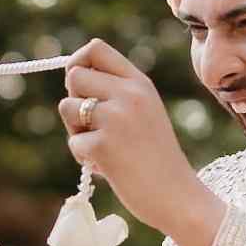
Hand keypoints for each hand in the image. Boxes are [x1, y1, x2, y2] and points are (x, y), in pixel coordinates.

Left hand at [58, 39, 225, 245]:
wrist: (178, 196)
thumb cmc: (157, 159)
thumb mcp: (145, 112)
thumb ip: (117, 93)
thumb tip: (74, 77)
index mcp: (140, 83)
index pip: (95, 49)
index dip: (78, 62)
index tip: (78, 85)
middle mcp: (128, 94)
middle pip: (74, 75)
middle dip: (74, 100)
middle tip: (91, 126)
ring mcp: (115, 119)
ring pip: (67, 107)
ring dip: (76, 131)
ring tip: (102, 148)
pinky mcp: (102, 146)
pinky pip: (74, 143)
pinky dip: (84, 159)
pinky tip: (108, 168)